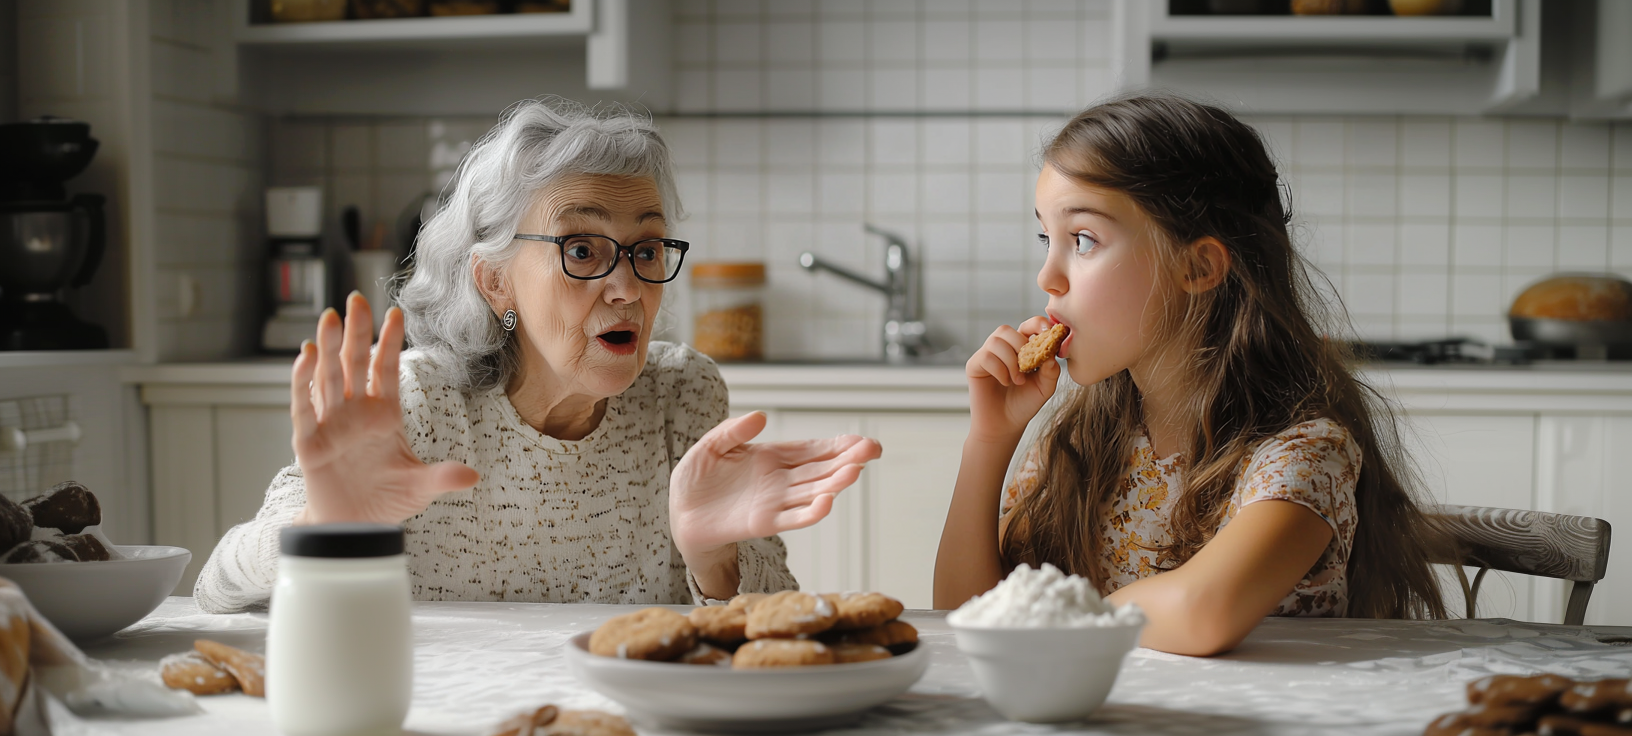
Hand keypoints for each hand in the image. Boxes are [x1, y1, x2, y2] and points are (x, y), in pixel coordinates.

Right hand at [291, 293, 479, 526]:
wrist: (354, 530)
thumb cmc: (385, 501)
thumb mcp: (419, 488)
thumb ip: (442, 477)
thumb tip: (473, 477)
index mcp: (384, 415)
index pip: (385, 370)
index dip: (389, 342)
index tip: (394, 312)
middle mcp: (355, 413)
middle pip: (354, 364)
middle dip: (356, 333)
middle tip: (356, 300)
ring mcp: (330, 424)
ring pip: (328, 378)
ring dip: (328, 348)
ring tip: (330, 318)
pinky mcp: (308, 442)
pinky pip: (303, 406)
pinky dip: (302, 382)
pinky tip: (306, 356)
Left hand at [669, 412, 882, 561]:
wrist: (680, 513)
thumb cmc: (696, 478)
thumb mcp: (711, 445)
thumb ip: (732, 431)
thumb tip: (760, 416)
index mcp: (772, 457)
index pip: (813, 450)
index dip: (838, 446)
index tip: (863, 441)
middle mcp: (780, 480)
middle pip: (820, 470)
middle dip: (847, 460)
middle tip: (872, 450)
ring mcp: (774, 502)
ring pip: (811, 492)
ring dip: (833, 483)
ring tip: (854, 472)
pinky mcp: (762, 522)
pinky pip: (790, 518)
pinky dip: (809, 512)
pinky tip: (827, 502)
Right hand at [965, 316, 1061, 442]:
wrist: (1006, 425)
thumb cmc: (1025, 404)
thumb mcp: (1045, 388)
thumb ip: (1051, 371)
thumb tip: (1051, 355)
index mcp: (1021, 347)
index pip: (1028, 325)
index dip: (1037, 323)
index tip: (1048, 331)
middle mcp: (1002, 348)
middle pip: (1007, 330)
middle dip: (1020, 345)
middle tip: (1028, 366)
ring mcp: (987, 355)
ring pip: (996, 341)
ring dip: (1010, 360)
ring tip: (1018, 380)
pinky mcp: (975, 365)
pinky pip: (986, 357)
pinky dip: (999, 369)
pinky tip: (1005, 382)